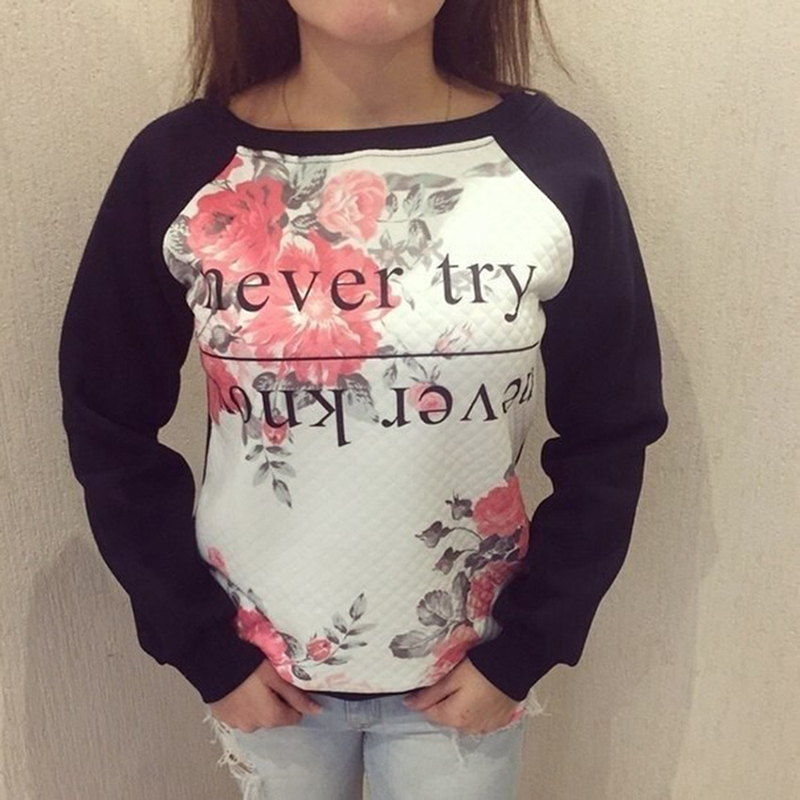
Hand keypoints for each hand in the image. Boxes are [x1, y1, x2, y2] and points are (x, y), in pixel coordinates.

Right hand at [208, 659, 321, 731]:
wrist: (211, 662)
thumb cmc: (248, 666)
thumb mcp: (276, 676)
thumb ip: (296, 696)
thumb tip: (317, 711)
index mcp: (270, 718)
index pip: (293, 717)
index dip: (293, 700)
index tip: (287, 685)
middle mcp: (254, 727)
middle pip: (274, 717)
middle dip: (275, 702)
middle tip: (268, 680)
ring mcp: (236, 724)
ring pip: (256, 716)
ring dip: (258, 705)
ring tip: (252, 683)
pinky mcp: (222, 718)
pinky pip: (240, 714)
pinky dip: (242, 705)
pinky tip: (239, 688)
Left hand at [402, 657, 523, 733]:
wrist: (516, 666)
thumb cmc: (481, 668)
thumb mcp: (452, 677)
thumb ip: (430, 694)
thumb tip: (409, 704)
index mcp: (455, 718)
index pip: (428, 713)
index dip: (426, 698)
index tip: (432, 683)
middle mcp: (469, 729)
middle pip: (445, 717)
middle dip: (443, 703)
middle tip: (452, 681)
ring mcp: (485, 727)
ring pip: (462, 719)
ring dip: (460, 707)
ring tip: (468, 686)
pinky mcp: (498, 722)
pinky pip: (479, 719)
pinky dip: (476, 710)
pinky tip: (481, 695)